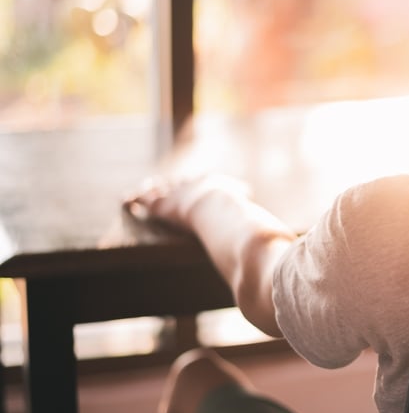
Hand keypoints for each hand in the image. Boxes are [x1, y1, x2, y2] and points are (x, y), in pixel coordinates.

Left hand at [124, 173, 250, 230]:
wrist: (219, 205)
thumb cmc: (238, 210)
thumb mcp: (254, 214)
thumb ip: (262, 221)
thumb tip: (279, 232)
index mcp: (213, 183)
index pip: (203, 181)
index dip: (197, 182)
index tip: (193, 180)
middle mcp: (193, 184)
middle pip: (181, 181)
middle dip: (174, 183)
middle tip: (168, 182)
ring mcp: (176, 192)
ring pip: (161, 187)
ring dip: (154, 188)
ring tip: (146, 187)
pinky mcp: (162, 204)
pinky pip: (144, 199)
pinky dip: (134, 199)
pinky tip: (125, 200)